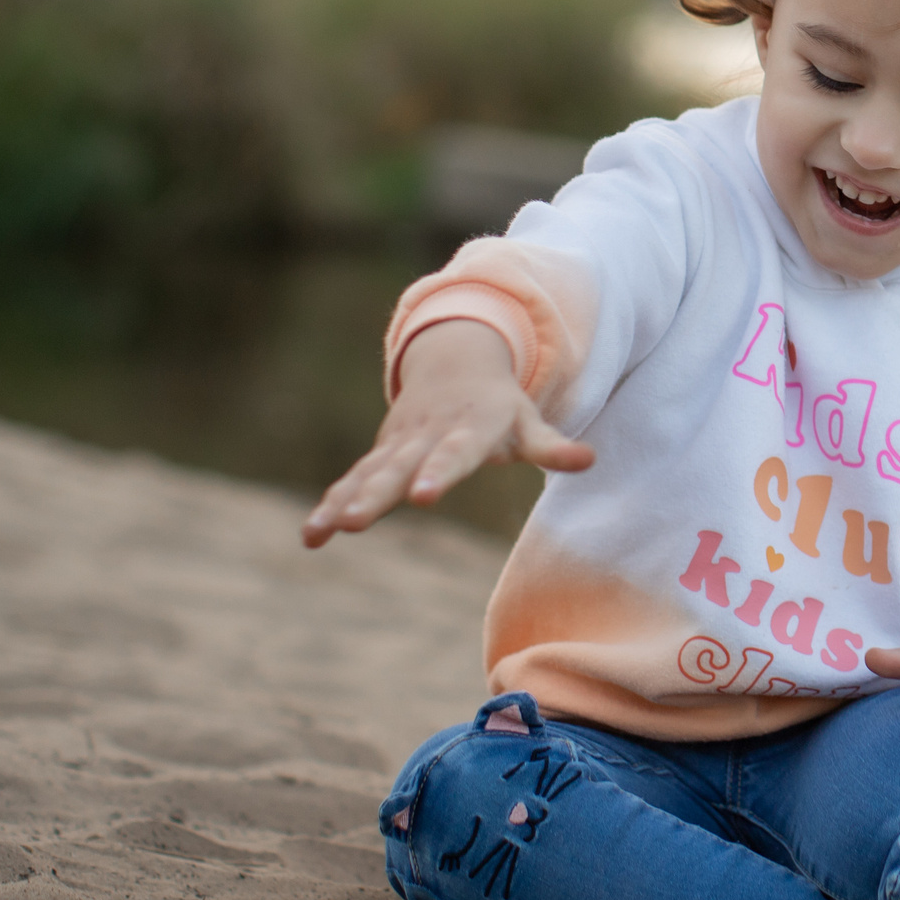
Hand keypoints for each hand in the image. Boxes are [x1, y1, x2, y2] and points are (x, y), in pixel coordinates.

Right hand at [302, 319, 592, 546]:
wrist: (455, 362)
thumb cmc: (500, 407)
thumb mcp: (528, 422)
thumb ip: (552, 446)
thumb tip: (589, 459)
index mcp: (467, 428)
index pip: (453, 453)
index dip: (438, 473)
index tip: (421, 497)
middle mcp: (426, 436)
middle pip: (398, 468)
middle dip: (375, 495)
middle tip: (354, 522)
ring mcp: (399, 444)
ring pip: (367, 475)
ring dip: (343, 502)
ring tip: (321, 532)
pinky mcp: (381, 453)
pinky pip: (352, 480)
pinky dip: (331, 504)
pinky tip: (311, 537)